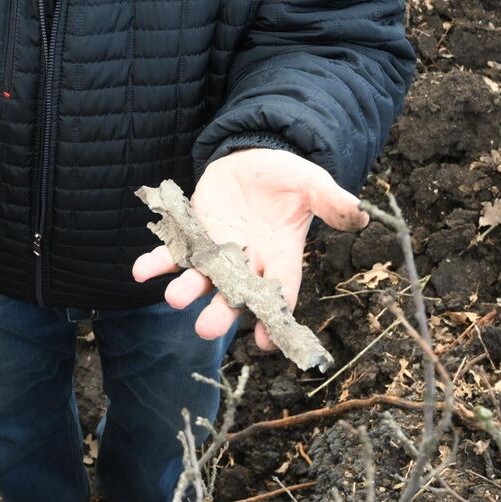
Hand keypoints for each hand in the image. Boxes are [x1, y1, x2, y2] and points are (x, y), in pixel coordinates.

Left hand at [131, 148, 367, 348]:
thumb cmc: (288, 178)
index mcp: (280, 256)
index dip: (274, 317)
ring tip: (173, 297)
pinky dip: (157, 261)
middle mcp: (247, 261)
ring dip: (186, 289)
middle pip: (235, 294)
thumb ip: (330, 200)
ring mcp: (217, 250)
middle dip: (221, 311)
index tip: (266, 342)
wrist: (254, 159)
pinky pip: (173, 251)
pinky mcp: (193, 233)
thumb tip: (360, 214)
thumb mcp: (311, 184)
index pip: (280, 294)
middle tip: (205, 328)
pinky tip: (141, 270)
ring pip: (201, 278)